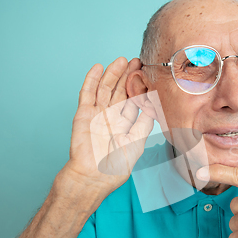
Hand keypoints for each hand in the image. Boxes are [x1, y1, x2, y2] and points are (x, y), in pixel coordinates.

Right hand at [59, 57, 153, 199]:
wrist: (93, 177)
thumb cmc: (115, 166)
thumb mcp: (136, 143)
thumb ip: (144, 124)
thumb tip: (153, 107)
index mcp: (125, 123)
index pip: (133, 99)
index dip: (140, 86)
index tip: (148, 73)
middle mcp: (111, 115)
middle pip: (120, 90)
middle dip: (128, 75)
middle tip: (137, 60)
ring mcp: (97, 113)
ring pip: (105, 88)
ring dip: (113, 73)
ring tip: (122, 60)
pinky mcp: (83, 113)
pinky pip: (87, 93)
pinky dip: (91, 80)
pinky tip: (98, 68)